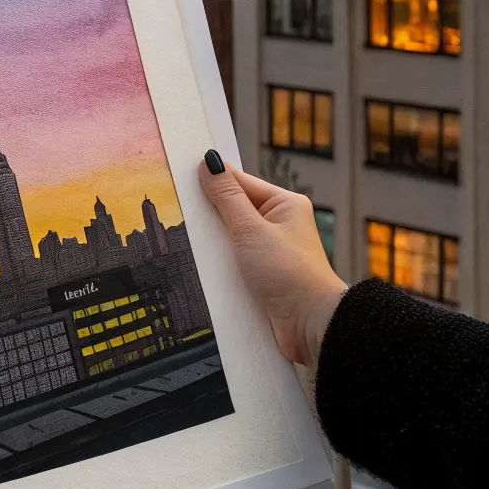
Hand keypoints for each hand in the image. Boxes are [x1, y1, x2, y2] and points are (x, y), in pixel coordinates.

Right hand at [198, 151, 346, 369]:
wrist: (311, 326)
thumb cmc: (290, 273)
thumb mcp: (251, 230)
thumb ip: (227, 197)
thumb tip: (210, 162)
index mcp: (284, 205)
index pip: (241, 183)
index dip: (213, 180)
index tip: (182, 174)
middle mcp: (279, 226)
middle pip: (234, 210)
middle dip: (210, 214)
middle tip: (177, 208)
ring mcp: (271, 252)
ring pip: (231, 239)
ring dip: (213, 243)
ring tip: (183, 238)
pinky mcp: (263, 277)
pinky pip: (235, 262)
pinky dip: (219, 264)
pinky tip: (199, 265)